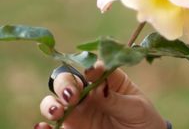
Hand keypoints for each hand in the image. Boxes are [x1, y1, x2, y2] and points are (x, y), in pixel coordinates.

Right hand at [35, 62, 167, 128]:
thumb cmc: (143, 119)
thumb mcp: (135, 108)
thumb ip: (116, 99)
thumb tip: (98, 89)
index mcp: (108, 80)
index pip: (94, 68)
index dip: (91, 68)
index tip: (94, 72)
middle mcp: (89, 92)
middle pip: (68, 80)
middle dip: (65, 84)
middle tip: (72, 95)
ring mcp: (79, 110)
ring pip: (54, 101)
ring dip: (51, 103)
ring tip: (58, 110)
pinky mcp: (73, 128)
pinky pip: (52, 125)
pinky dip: (44, 126)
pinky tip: (43, 127)